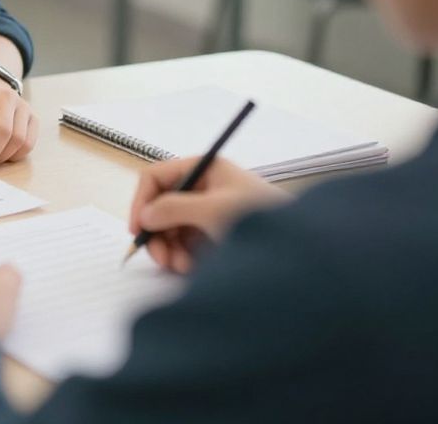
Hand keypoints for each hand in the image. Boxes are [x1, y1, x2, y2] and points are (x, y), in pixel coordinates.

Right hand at [129, 157, 290, 273]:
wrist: (301, 250)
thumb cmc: (261, 219)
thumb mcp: (213, 210)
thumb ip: (173, 208)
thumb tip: (145, 215)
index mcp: (205, 169)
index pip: (158, 177)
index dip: (142, 201)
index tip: (137, 229)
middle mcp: (205, 187)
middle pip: (161, 207)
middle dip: (158, 234)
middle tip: (160, 258)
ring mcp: (209, 212)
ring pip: (171, 229)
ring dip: (170, 250)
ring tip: (181, 267)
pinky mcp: (215, 235)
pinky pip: (186, 244)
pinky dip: (183, 257)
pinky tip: (192, 268)